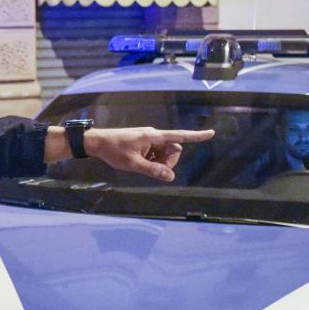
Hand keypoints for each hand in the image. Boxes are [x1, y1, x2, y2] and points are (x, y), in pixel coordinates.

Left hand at [84, 127, 215, 182]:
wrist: (97, 142)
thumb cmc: (113, 150)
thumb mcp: (133, 164)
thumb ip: (153, 170)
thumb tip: (171, 176)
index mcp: (154, 137)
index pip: (179, 137)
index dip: (196, 136)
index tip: (211, 133)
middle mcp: (154, 136)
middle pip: (173, 150)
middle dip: (168, 161)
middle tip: (149, 166)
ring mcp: (149, 139)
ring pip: (164, 153)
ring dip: (158, 162)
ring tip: (140, 163)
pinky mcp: (144, 143)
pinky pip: (156, 154)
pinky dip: (152, 160)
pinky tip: (138, 161)